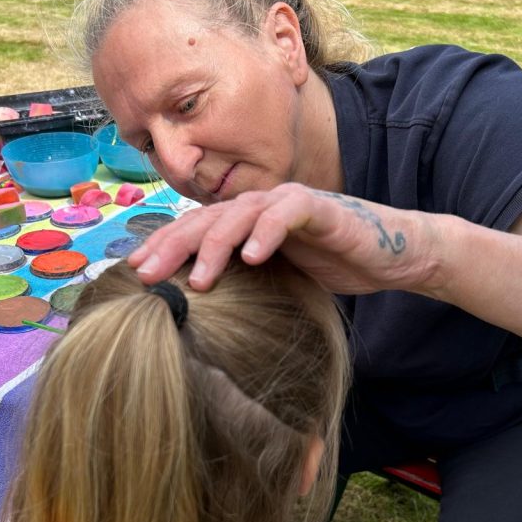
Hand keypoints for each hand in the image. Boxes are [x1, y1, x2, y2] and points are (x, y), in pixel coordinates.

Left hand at [128, 182, 434, 294]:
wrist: (387, 255)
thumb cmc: (330, 268)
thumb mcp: (276, 282)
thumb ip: (242, 285)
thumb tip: (199, 317)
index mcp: (243, 224)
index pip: (193, 231)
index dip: (162, 248)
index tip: (134, 273)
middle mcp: (258, 207)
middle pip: (204, 220)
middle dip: (171, 247)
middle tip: (147, 276)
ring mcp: (286, 204)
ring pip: (238, 214)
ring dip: (215, 246)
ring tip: (200, 280)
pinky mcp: (319, 207)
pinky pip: (286, 213)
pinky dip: (268, 232)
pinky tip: (253, 257)